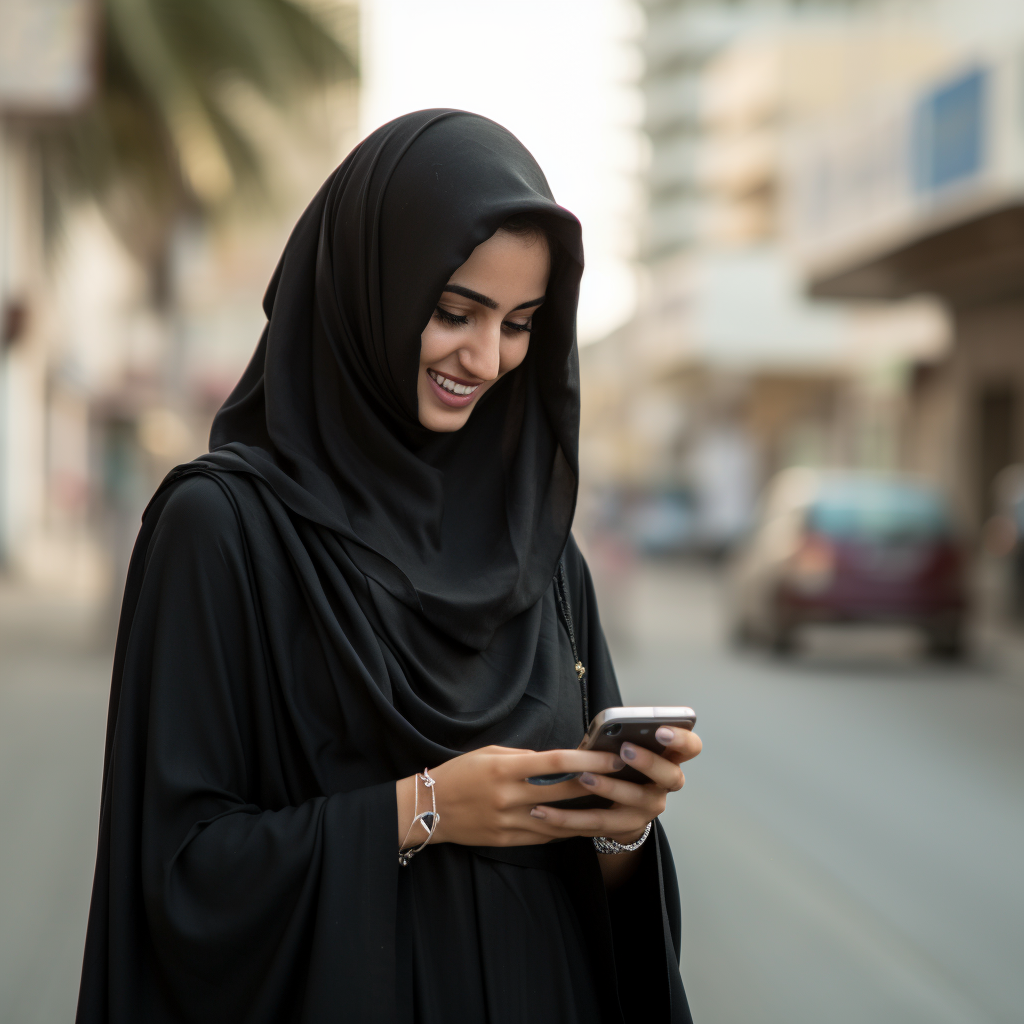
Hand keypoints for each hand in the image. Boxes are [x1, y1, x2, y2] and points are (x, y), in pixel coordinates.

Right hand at [395, 727, 701, 850]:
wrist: (425, 809)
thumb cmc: (457, 773)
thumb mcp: (488, 753)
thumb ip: (523, 756)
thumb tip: (555, 761)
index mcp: (505, 768)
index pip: (556, 762)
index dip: (588, 760)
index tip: (612, 756)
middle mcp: (510, 796)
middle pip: (564, 793)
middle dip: (597, 786)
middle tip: (624, 779)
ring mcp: (509, 823)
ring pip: (559, 820)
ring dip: (587, 813)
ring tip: (613, 805)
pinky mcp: (506, 841)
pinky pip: (543, 837)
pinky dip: (564, 830)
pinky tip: (582, 824)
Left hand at [530, 725, 702, 844]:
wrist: (618, 809)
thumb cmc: (619, 765)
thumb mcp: (623, 749)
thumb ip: (620, 738)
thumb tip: (604, 729)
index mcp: (669, 759)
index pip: (690, 747)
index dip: (680, 739)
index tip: (659, 730)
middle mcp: (665, 785)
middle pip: (670, 776)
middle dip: (648, 762)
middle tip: (625, 750)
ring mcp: (649, 809)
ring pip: (634, 800)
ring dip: (608, 788)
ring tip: (583, 778)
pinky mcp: (625, 828)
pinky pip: (598, 824)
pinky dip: (569, 818)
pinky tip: (545, 811)